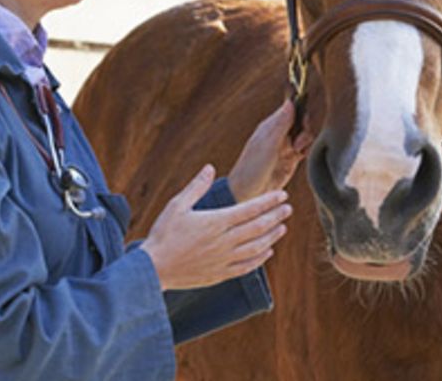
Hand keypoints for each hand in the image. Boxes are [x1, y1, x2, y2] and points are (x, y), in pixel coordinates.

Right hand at [141, 165, 292, 289]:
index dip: (269, 201)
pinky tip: (267, 251)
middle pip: (258, 227)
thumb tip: (210, 168)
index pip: (250, 209)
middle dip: (275, 216)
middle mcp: (224, 241)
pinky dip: (260, 258)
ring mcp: (224, 260)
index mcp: (216, 222)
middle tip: (288, 208)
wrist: (153, 269)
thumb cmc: (163, 234)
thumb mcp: (176, 206)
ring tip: (282, 227)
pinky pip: (247, 267)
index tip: (282, 194)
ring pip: (257, 247)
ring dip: (272, 236)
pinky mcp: (220, 274)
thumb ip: (196, 187)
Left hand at [227, 99, 312, 201]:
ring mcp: (285, 147)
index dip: (300, 113)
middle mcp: (278, 135)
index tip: (302, 123)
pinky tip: (301, 156)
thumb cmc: (252, 168)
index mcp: (270, 126)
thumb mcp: (268, 144)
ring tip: (297, 151)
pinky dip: (306, 151)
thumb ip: (281, 124)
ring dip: (306, 141)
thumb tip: (290, 102)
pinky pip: (304, 150)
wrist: (247, 194)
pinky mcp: (290, 160)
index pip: (291, 110)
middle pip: (301, 123)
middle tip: (298, 143)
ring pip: (304, 136)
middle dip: (304, 130)